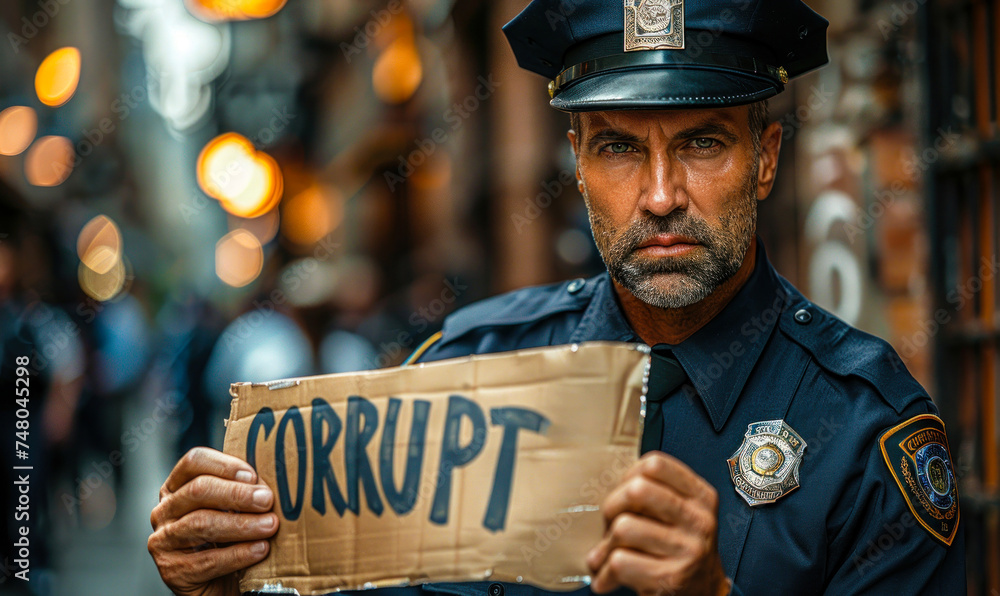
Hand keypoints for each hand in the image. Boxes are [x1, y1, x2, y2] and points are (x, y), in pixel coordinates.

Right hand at [148, 447, 278, 595]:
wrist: (219, 584)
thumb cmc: (228, 538)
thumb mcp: (231, 509)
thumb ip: (241, 491)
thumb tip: (268, 480)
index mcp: (177, 487)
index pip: (194, 462)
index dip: (224, 465)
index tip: (253, 475)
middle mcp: (164, 510)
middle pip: (198, 490)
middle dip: (237, 494)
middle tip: (267, 500)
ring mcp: (164, 540)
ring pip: (202, 524)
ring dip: (241, 524)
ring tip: (270, 526)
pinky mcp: (173, 570)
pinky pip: (207, 560)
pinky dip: (238, 554)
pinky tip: (260, 550)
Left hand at [586, 452, 729, 595]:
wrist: (702, 594)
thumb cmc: (680, 548)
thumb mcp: (680, 514)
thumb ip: (654, 494)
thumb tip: (602, 486)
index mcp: (701, 497)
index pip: (655, 464)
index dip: (629, 475)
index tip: (624, 493)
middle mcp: (698, 520)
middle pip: (637, 490)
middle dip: (612, 507)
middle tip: (611, 524)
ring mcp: (687, 550)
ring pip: (623, 527)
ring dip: (607, 545)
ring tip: (609, 555)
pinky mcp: (670, 578)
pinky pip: (619, 562)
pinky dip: (605, 573)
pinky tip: (608, 578)